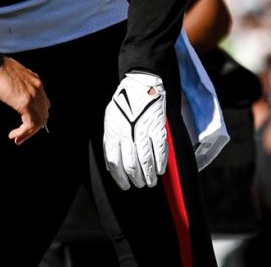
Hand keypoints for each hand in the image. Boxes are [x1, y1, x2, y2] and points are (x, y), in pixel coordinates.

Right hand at [0, 57, 48, 143]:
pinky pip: (30, 124)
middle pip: (43, 115)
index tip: (25, 124)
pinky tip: (15, 136)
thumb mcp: (13, 76)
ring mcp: (34, 95)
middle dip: (33, 128)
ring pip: (39, 122)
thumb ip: (18, 86)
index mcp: (36, 81)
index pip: (43, 104)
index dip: (36, 117)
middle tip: (21, 136)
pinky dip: (23, 133)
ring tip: (17, 139)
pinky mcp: (26, 102)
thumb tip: (14, 95)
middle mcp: (38, 88)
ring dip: (28, 133)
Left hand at [103, 71, 168, 188]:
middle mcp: (127, 134)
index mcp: (113, 133)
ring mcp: (143, 131)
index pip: (115, 162)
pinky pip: (160, 150)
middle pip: (131, 164)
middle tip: (140, 184)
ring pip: (146, 160)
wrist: (140, 85)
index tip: (125, 185)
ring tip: (151, 182)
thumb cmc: (123, 105)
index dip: (120, 177)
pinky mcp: (157, 128)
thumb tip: (111, 165)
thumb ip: (110, 143)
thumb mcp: (110, 122)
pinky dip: (160, 164)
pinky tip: (160, 171)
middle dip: (136, 179)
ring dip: (149, 175)